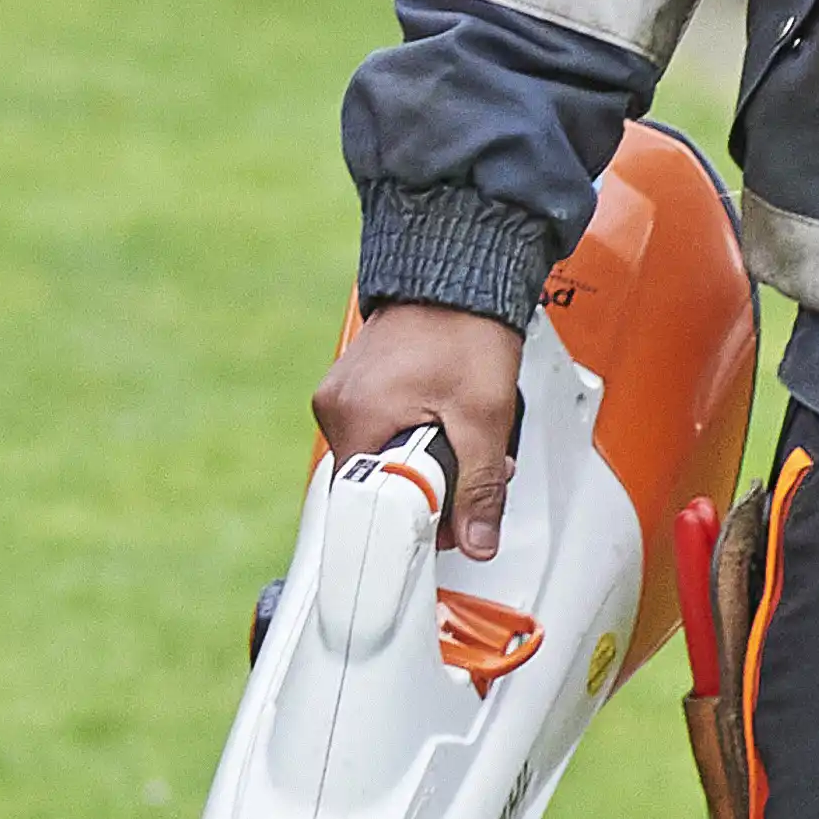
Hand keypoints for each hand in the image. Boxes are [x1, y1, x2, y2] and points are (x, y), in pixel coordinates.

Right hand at [315, 302, 525, 559]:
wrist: (457, 277)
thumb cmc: (462, 329)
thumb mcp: (482, 416)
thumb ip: (479, 486)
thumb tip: (476, 541)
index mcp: (353, 417)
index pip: (366, 505)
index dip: (414, 520)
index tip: (447, 521)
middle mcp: (336, 409)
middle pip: (376, 485)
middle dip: (430, 491)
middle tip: (470, 474)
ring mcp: (344, 398)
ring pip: (383, 461)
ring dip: (426, 466)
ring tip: (462, 440)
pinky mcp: (358, 390)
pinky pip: (381, 435)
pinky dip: (414, 440)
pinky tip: (443, 424)